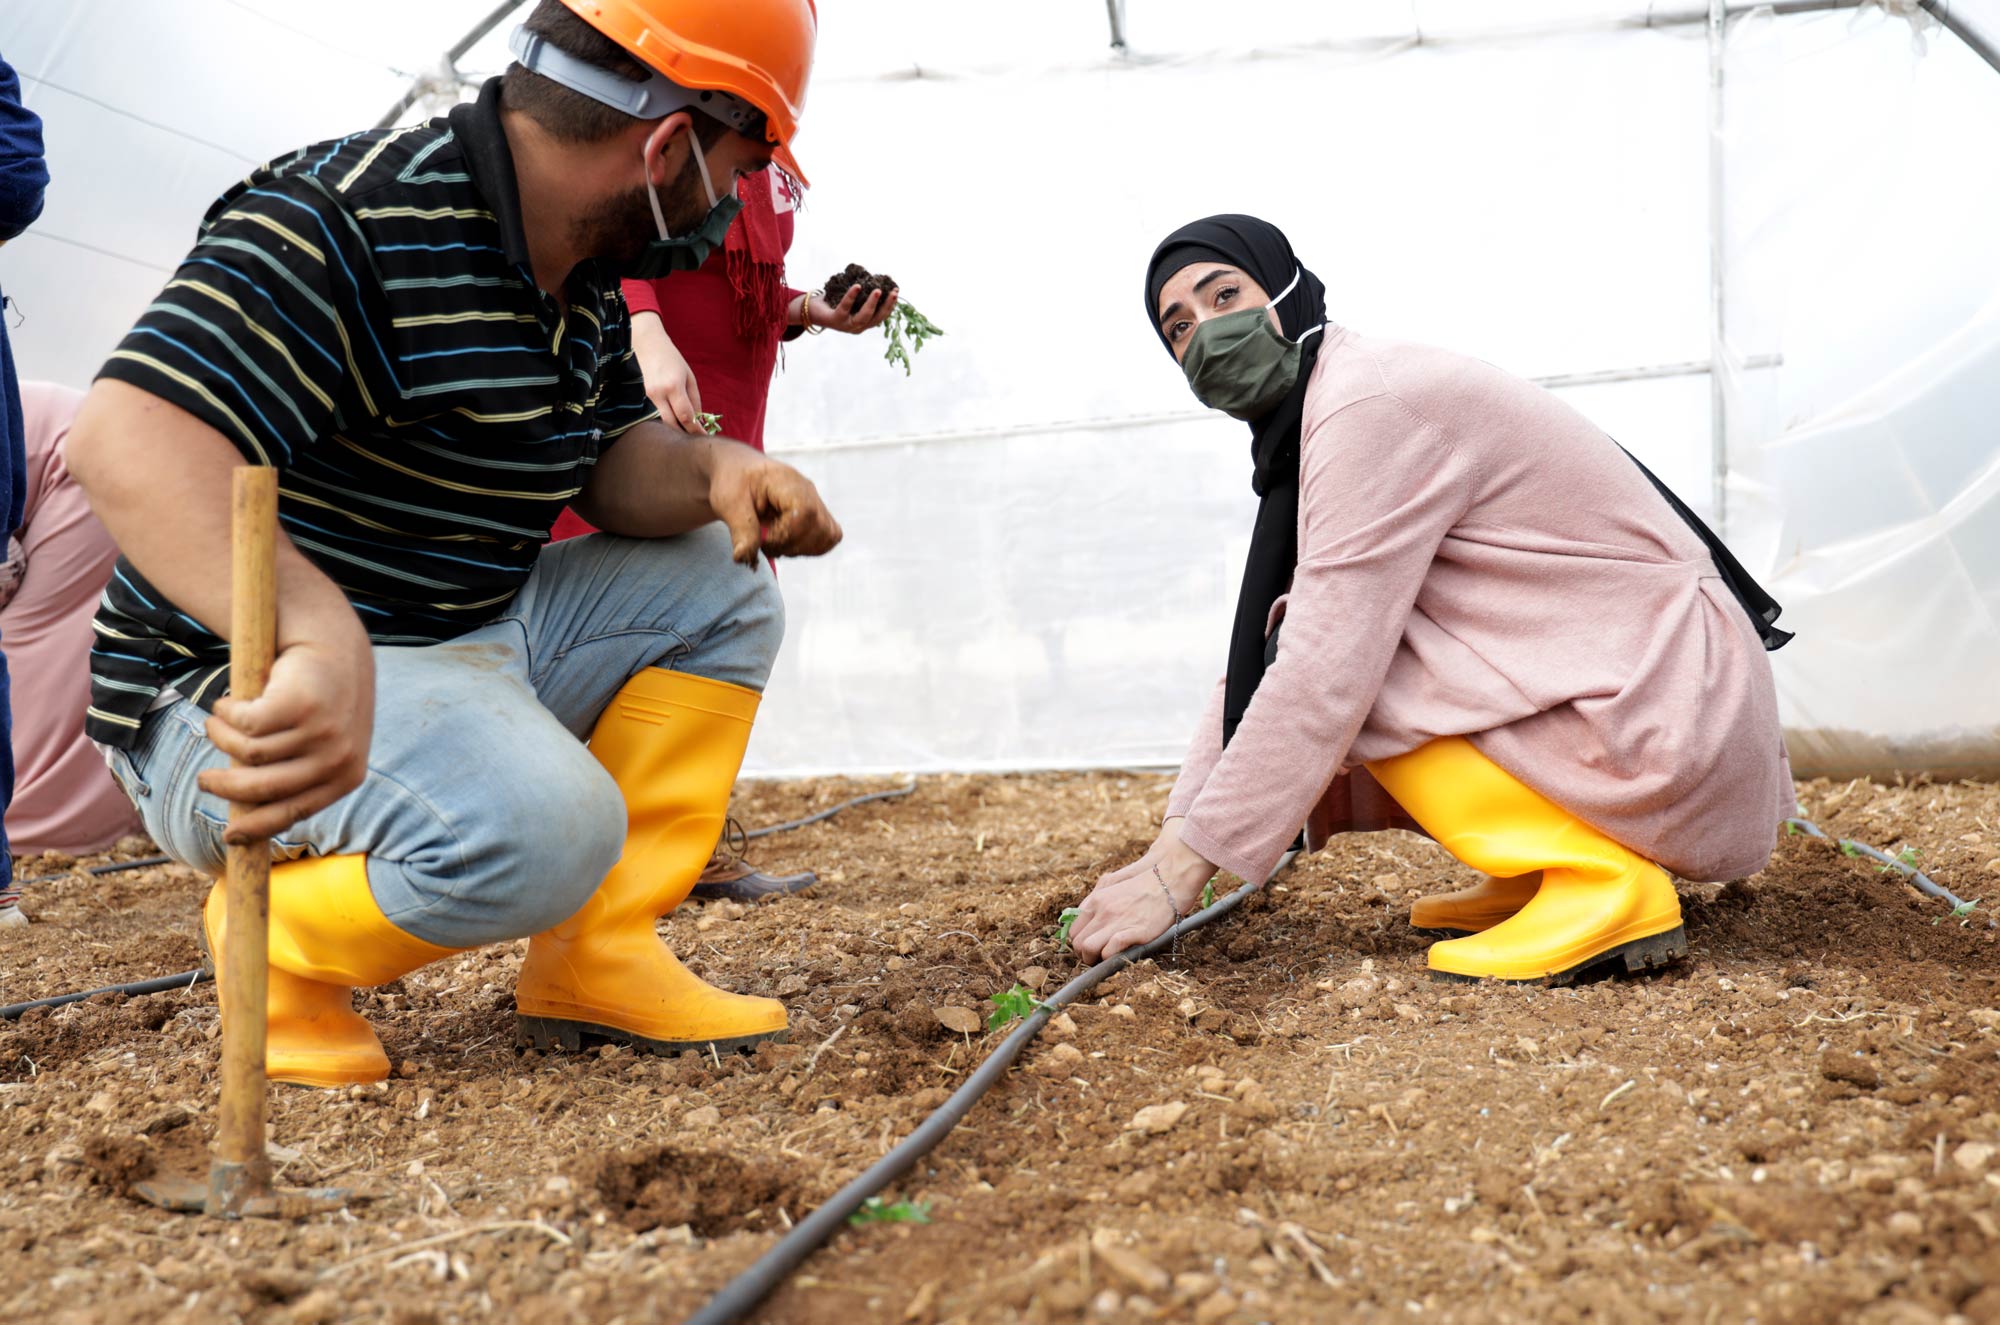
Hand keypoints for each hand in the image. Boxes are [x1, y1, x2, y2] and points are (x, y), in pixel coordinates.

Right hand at [198, 634, 374, 843]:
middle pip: (260, 788)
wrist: (332, 644)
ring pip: (246, 753)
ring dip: (221, 737)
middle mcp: (338, 758)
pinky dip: (226, 713)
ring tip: (218, 723)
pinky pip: (243, 723)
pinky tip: (228, 702)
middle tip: (205, 780)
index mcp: (347, 777)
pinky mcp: (298, 705)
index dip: (257, 827)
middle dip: (223, 787)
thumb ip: (296, 777)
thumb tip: (246, 823)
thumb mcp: (321, 744)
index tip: (230, 837)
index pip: (294, 812)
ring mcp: (321, 732)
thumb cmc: (321, 701)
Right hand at [631, 312, 706, 434]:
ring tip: (680, 437)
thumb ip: (695, 399)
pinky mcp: (634, 397)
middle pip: (671, 425)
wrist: (645, 342)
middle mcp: (657, 393)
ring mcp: (643, 396)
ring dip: (670, 432)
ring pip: (658, 424)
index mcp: (673, 386)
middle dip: (683, 435)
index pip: (686, 416)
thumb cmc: (670, 358)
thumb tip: (699, 420)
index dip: (696, 430)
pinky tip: (665, 427)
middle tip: (693, 441)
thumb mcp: (688, 376)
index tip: (704, 437)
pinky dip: (657, 424)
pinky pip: (647, 417)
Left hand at [704, 440, 842, 563]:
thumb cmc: (732, 482)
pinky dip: (808, 548)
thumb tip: (743, 557)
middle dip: (790, 546)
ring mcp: (815, 503)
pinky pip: (827, 538)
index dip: (785, 536)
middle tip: (763, 542)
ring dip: (799, 549)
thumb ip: (740, 530)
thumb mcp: (728, 503)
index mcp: (786, 481)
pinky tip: (785, 543)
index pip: (805, 514)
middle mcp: (807, 491)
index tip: (762, 540)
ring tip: (773, 542)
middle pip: (820, 528)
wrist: (737, 472)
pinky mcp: (816, 515)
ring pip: (827, 536)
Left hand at [806, 284, 898, 334]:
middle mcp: (858, 327)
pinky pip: (845, 308)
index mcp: (864, 323)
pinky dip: (851, 296)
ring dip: (872, 303)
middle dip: (887, 305)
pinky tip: (857, 286)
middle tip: (894, 292)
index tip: (897, 292)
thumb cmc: (834, 302)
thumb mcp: (852, 298)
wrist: (812, 311)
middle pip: (876, 319)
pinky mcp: (835, 320)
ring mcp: (847, 326)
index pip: (881, 316)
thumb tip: (877, 278)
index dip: (890, 305)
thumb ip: (863, 293)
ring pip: (864, 317)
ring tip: (877, 290)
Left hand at [1069, 822, 1215, 963]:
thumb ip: (1096, 896)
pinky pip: (1109, 952)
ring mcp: (1115, 922)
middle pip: (1077, 943)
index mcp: (1095, 900)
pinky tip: (1120, 955)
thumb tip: (1084, 913)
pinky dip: (1110, 959)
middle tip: (1098, 957)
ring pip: (1088, 949)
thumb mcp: (1113, 882)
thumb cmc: (1144, 882)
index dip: (1080, 942)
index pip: (1073, 930)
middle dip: (1085, 954)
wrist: (1170, 880)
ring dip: (1095, 959)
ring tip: (1106, 960)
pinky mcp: (1132, 932)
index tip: (1090, 946)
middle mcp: (1102, 911)